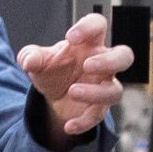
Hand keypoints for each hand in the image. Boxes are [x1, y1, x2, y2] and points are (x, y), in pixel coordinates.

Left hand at [17, 12, 133, 137]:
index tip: (71, 36)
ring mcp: (103, 85)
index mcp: (88, 44)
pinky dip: (84, 122)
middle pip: (124, 56)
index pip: (98, 26)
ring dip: (96, 93)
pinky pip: (98, 115)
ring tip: (72, 92)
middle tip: (88, 65)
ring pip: (115, 90)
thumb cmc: (53, 68)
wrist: (53, 93)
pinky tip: (69, 125)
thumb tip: (29, 60)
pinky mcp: (99, 107)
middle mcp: (102, 63)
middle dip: (109, 61)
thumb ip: (30, 56)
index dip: (89, 27)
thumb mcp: (36, 59)